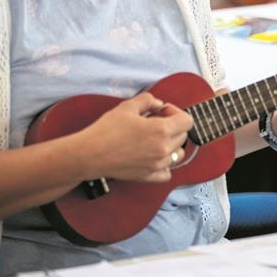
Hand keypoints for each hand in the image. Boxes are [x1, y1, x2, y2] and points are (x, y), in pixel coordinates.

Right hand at [78, 93, 193, 182]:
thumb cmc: (106, 130)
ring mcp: (157, 165)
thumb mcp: (128, 106)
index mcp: (161, 130)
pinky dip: (165, 165)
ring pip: (178, 154)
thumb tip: (159, 104)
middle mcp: (163, 149)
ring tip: (154, 139)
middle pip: (183, 136)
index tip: (163, 112)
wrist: (90, 154)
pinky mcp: (148, 176)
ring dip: (171, 144)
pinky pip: (167, 173)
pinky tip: (154, 157)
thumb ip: (148, 100)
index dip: (176, 112)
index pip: (187, 121)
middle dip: (173, 127)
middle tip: (154, 122)